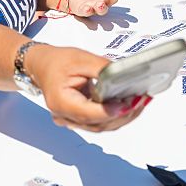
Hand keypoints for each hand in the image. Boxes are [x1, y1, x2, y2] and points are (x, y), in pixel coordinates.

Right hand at [27, 44, 149, 132]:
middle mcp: (64, 116)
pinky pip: (100, 122)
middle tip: (142, 100)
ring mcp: (71, 121)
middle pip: (99, 124)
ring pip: (102, 126)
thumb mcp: (81, 59)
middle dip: (124, 114)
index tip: (129, 103)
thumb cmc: (57, 61)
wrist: (43, 65)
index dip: (111, 111)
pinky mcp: (79, 120)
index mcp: (60, 101)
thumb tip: (126, 76)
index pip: (89, 113)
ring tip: (141, 101)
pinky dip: (116, 115)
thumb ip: (103, 69)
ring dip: (123, 116)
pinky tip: (130, 105)